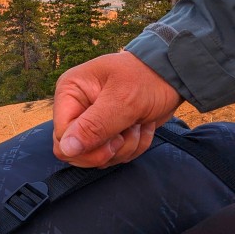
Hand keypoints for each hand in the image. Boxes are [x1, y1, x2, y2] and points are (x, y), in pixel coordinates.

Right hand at [53, 51, 182, 167]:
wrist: (172, 76)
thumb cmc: (146, 79)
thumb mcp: (123, 100)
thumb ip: (94, 126)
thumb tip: (66, 148)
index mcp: (70, 93)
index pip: (62, 137)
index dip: (86, 148)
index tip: (115, 140)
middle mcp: (75, 108)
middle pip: (76, 152)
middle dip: (108, 150)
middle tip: (127, 132)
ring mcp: (91, 122)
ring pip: (97, 157)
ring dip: (125, 148)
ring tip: (138, 125)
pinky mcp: (107, 133)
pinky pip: (113, 156)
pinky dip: (133, 147)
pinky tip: (142, 128)